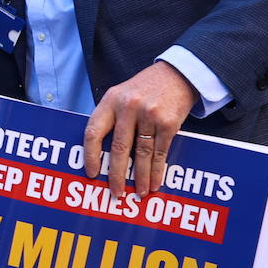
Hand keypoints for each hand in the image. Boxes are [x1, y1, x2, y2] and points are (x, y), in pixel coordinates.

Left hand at [83, 62, 198, 198]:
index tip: (91, 173)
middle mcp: (128, 107)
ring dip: (140, 177)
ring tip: (139, 192)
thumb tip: (99, 153)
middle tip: (115, 193)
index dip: (90, 155)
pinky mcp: (168, 123)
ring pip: (141, 154)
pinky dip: (156, 170)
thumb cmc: (144, 89)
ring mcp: (149, 114)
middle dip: (116, 174)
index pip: (93, 131)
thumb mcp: (121, 95)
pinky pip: (160, 152)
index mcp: (110, 100)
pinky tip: (154, 182)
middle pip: (118, 148)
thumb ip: (110, 118)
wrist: (177, 74)